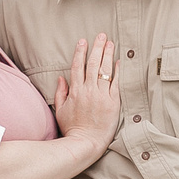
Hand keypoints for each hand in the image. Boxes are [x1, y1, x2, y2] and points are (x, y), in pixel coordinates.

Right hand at [48, 32, 120, 152]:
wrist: (86, 142)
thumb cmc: (72, 129)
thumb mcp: (60, 110)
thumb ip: (60, 93)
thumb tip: (61, 78)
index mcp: (75, 91)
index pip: (77, 66)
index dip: (80, 52)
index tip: (83, 41)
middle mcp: (88, 90)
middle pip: (93, 64)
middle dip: (97, 47)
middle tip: (101, 35)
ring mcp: (101, 96)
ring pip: (105, 70)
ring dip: (108, 55)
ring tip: (111, 43)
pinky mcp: (113, 102)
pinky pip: (115, 83)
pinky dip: (117, 71)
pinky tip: (118, 61)